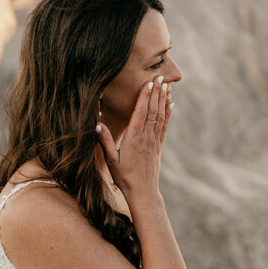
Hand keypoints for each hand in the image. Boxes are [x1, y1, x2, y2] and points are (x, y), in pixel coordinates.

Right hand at [96, 76, 171, 197]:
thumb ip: (104, 141)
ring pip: (160, 116)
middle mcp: (146, 137)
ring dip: (164, 99)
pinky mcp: (159, 145)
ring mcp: (154, 141)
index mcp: (134, 138)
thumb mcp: (110, 160)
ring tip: (167, 85)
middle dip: (157, 92)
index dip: (145, 96)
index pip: (141, 112)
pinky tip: (171, 104)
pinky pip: (164, 125)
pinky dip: (168, 113)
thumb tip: (96, 124)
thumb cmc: (124, 177)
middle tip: (161, 76)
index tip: (149, 82)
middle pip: (153, 110)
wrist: (143, 192)